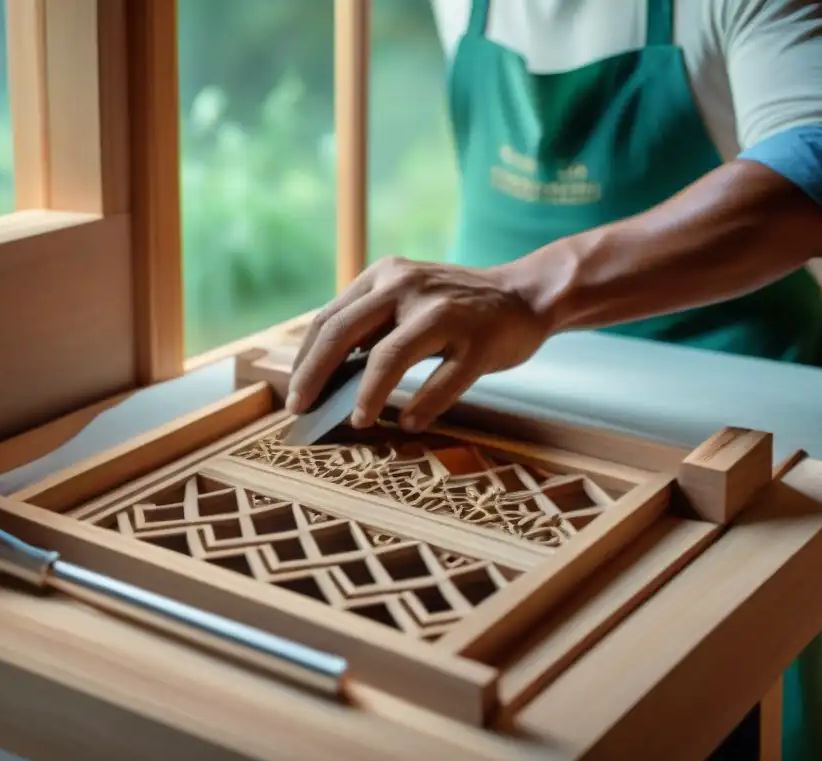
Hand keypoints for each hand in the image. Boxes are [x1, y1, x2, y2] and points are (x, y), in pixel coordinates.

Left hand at [286, 256, 551, 431]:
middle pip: (345, 333)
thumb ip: (371, 326)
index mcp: (385, 276)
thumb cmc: (456, 306)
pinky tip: (410, 424)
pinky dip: (422, 407)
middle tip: (302, 410)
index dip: (306, 360)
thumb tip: (325, 378)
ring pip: (389, 357)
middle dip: (315, 375)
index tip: (295, 394)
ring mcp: (445, 314)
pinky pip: (443, 381)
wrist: (526, 294)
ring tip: (357, 421)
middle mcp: (408, 287)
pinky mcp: (478, 342)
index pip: (329, 319)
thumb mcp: (408, 298)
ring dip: (367, 395)